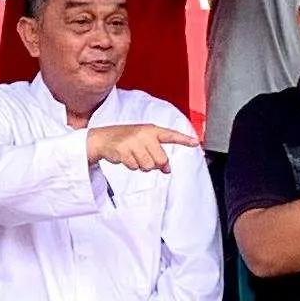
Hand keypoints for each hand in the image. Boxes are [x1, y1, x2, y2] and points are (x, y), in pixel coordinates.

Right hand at [84, 122, 202, 170]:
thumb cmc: (127, 139)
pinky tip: (126, 157)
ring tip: (134, 156)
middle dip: (155, 164)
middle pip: (161, 160)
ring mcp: (134, 142)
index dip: (185, 140)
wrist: (104, 138)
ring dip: (142, 165)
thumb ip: (157, 153)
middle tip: (144, 156)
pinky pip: (135, 167)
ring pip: (148, 166)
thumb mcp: (144, 142)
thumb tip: (167, 170)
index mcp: (152, 130)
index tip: (196, 143)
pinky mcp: (124, 151)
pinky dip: (131, 165)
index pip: (171, 135)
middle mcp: (145, 134)